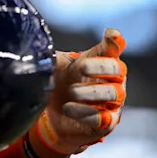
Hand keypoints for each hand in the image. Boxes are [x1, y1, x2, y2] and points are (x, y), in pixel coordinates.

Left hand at [36, 29, 126, 155]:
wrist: (55, 116)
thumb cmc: (62, 83)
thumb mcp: (56, 67)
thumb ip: (52, 55)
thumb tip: (37, 45)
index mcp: (103, 62)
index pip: (112, 49)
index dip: (114, 41)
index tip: (110, 34)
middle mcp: (114, 81)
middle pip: (118, 69)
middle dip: (101, 67)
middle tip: (81, 67)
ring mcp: (113, 103)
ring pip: (114, 94)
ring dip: (92, 92)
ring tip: (71, 91)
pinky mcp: (107, 123)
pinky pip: (104, 119)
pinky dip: (86, 113)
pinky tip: (69, 109)